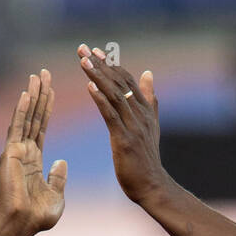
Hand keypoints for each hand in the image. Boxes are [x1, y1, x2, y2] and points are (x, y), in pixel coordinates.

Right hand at [0, 70, 66, 233]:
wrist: (21, 224)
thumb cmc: (37, 217)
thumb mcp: (56, 196)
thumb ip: (58, 178)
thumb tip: (61, 162)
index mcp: (34, 161)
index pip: (42, 128)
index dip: (47, 109)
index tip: (52, 91)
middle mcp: (24, 152)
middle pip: (34, 117)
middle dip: (40, 95)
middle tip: (44, 73)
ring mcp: (16, 151)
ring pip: (26, 117)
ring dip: (32, 96)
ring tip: (37, 76)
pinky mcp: (11, 153)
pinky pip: (17, 126)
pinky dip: (22, 109)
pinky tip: (27, 93)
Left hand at [77, 44, 169, 204]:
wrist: (152, 186)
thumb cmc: (147, 160)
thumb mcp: (151, 125)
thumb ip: (149, 99)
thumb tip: (148, 73)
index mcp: (144, 109)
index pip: (126, 79)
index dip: (110, 64)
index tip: (95, 51)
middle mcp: (140, 114)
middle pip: (118, 82)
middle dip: (100, 64)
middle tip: (82, 49)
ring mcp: (133, 126)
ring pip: (114, 95)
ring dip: (97, 76)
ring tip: (83, 61)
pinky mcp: (125, 140)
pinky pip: (111, 115)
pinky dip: (100, 99)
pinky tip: (89, 87)